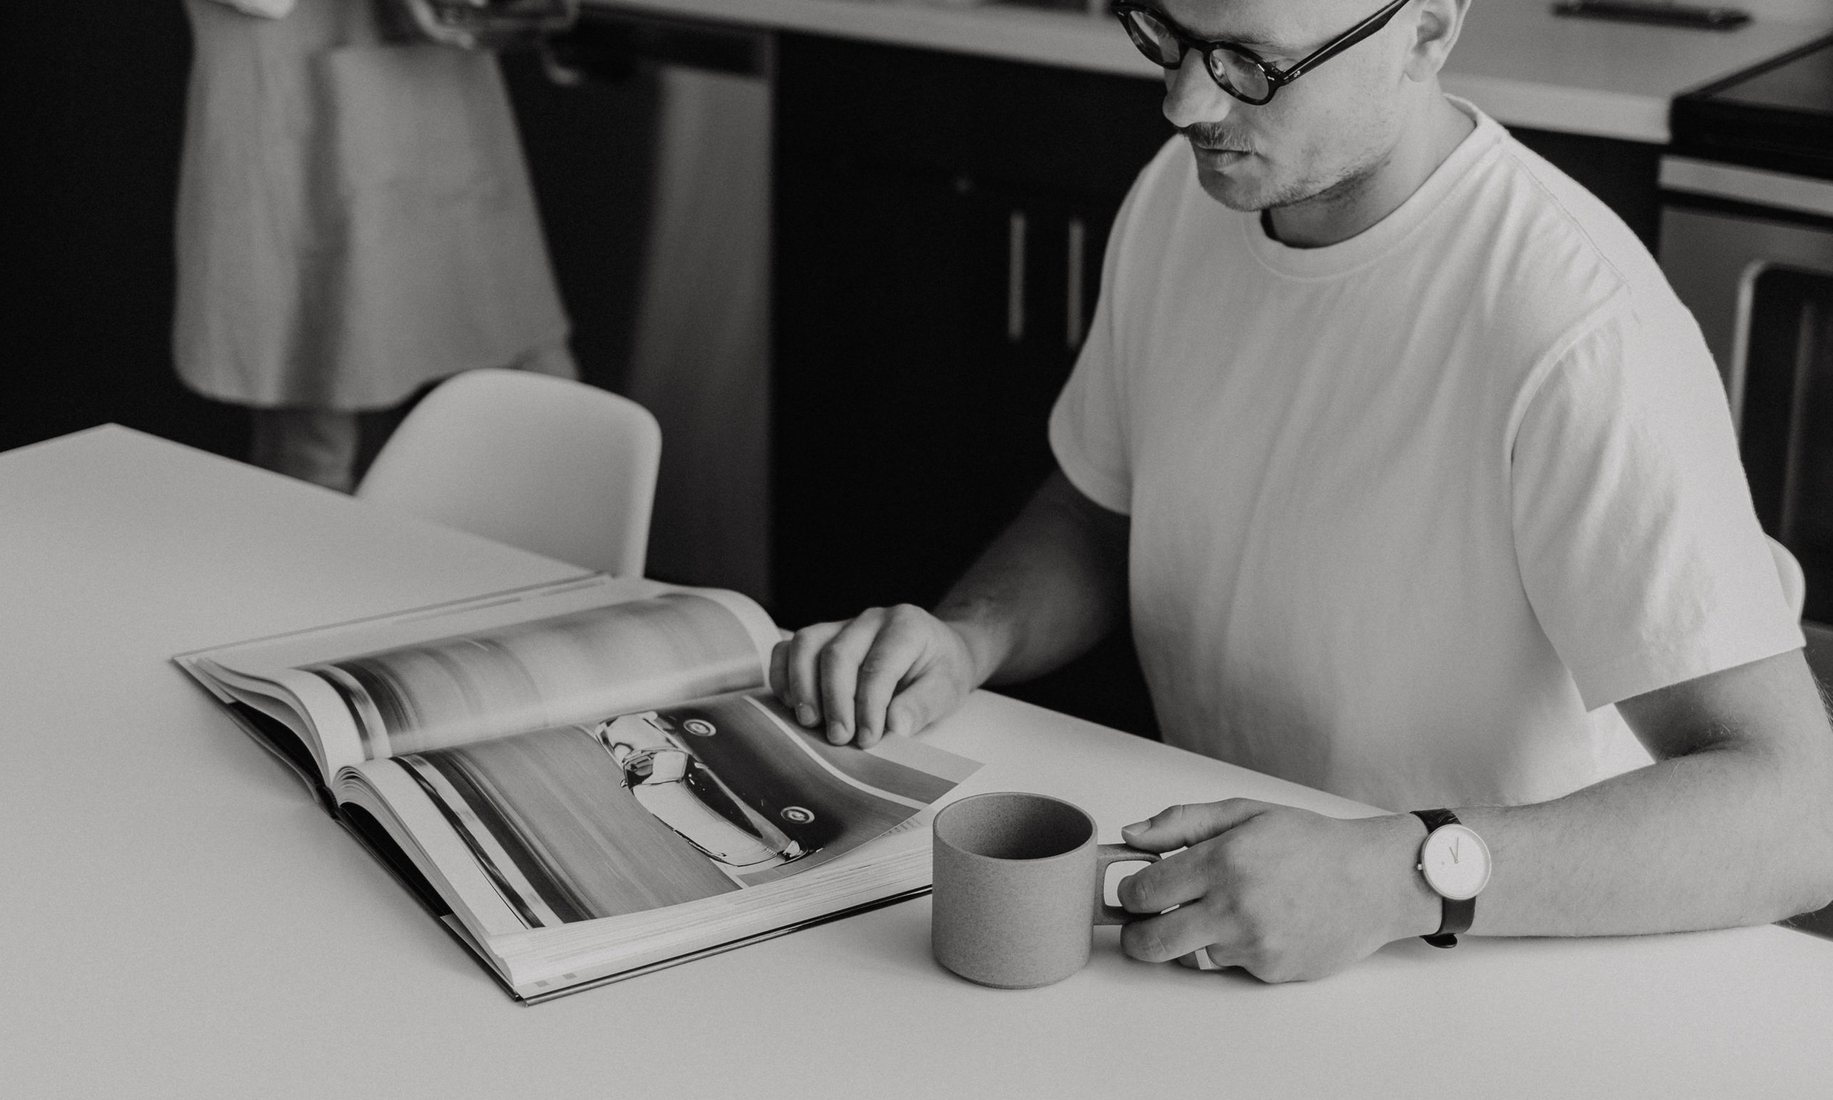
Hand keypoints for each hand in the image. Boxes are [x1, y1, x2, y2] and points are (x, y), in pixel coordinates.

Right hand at [769, 605, 980, 746]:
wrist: (937, 651)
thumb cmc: (940, 671)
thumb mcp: (947, 689)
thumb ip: (922, 705)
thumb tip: (895, 725)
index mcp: (906, 626)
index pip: (878, 665)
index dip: (869, 705)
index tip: (867, 740)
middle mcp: (871, 619)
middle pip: (838, 654)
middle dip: (835, 700)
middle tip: (838, 738)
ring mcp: (842, 625)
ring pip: (806, 643)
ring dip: (802, 686)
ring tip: (809, 722)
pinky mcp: (822, 638)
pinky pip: (790, 647)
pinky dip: (783, 675)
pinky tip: (791, 705)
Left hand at [1115, 801, 1434, 982]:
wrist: (1375, 881)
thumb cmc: (1311, 843)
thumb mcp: (1245, 812)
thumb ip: (1181, 822)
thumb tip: (1131, 836)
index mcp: (1222, 860)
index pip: (1141, 892)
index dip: (1129, 893)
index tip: (1135, 890)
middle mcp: (1233, 906)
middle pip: (1150, 942)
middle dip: (1136, 936)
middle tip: (1143, 924)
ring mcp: (1252, 944)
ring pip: (1190, 955)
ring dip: (1192, 938)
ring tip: (1221, 912)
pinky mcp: (1270, 971)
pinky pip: (1229, 965)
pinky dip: (1232, 949)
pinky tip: (1258, 924)